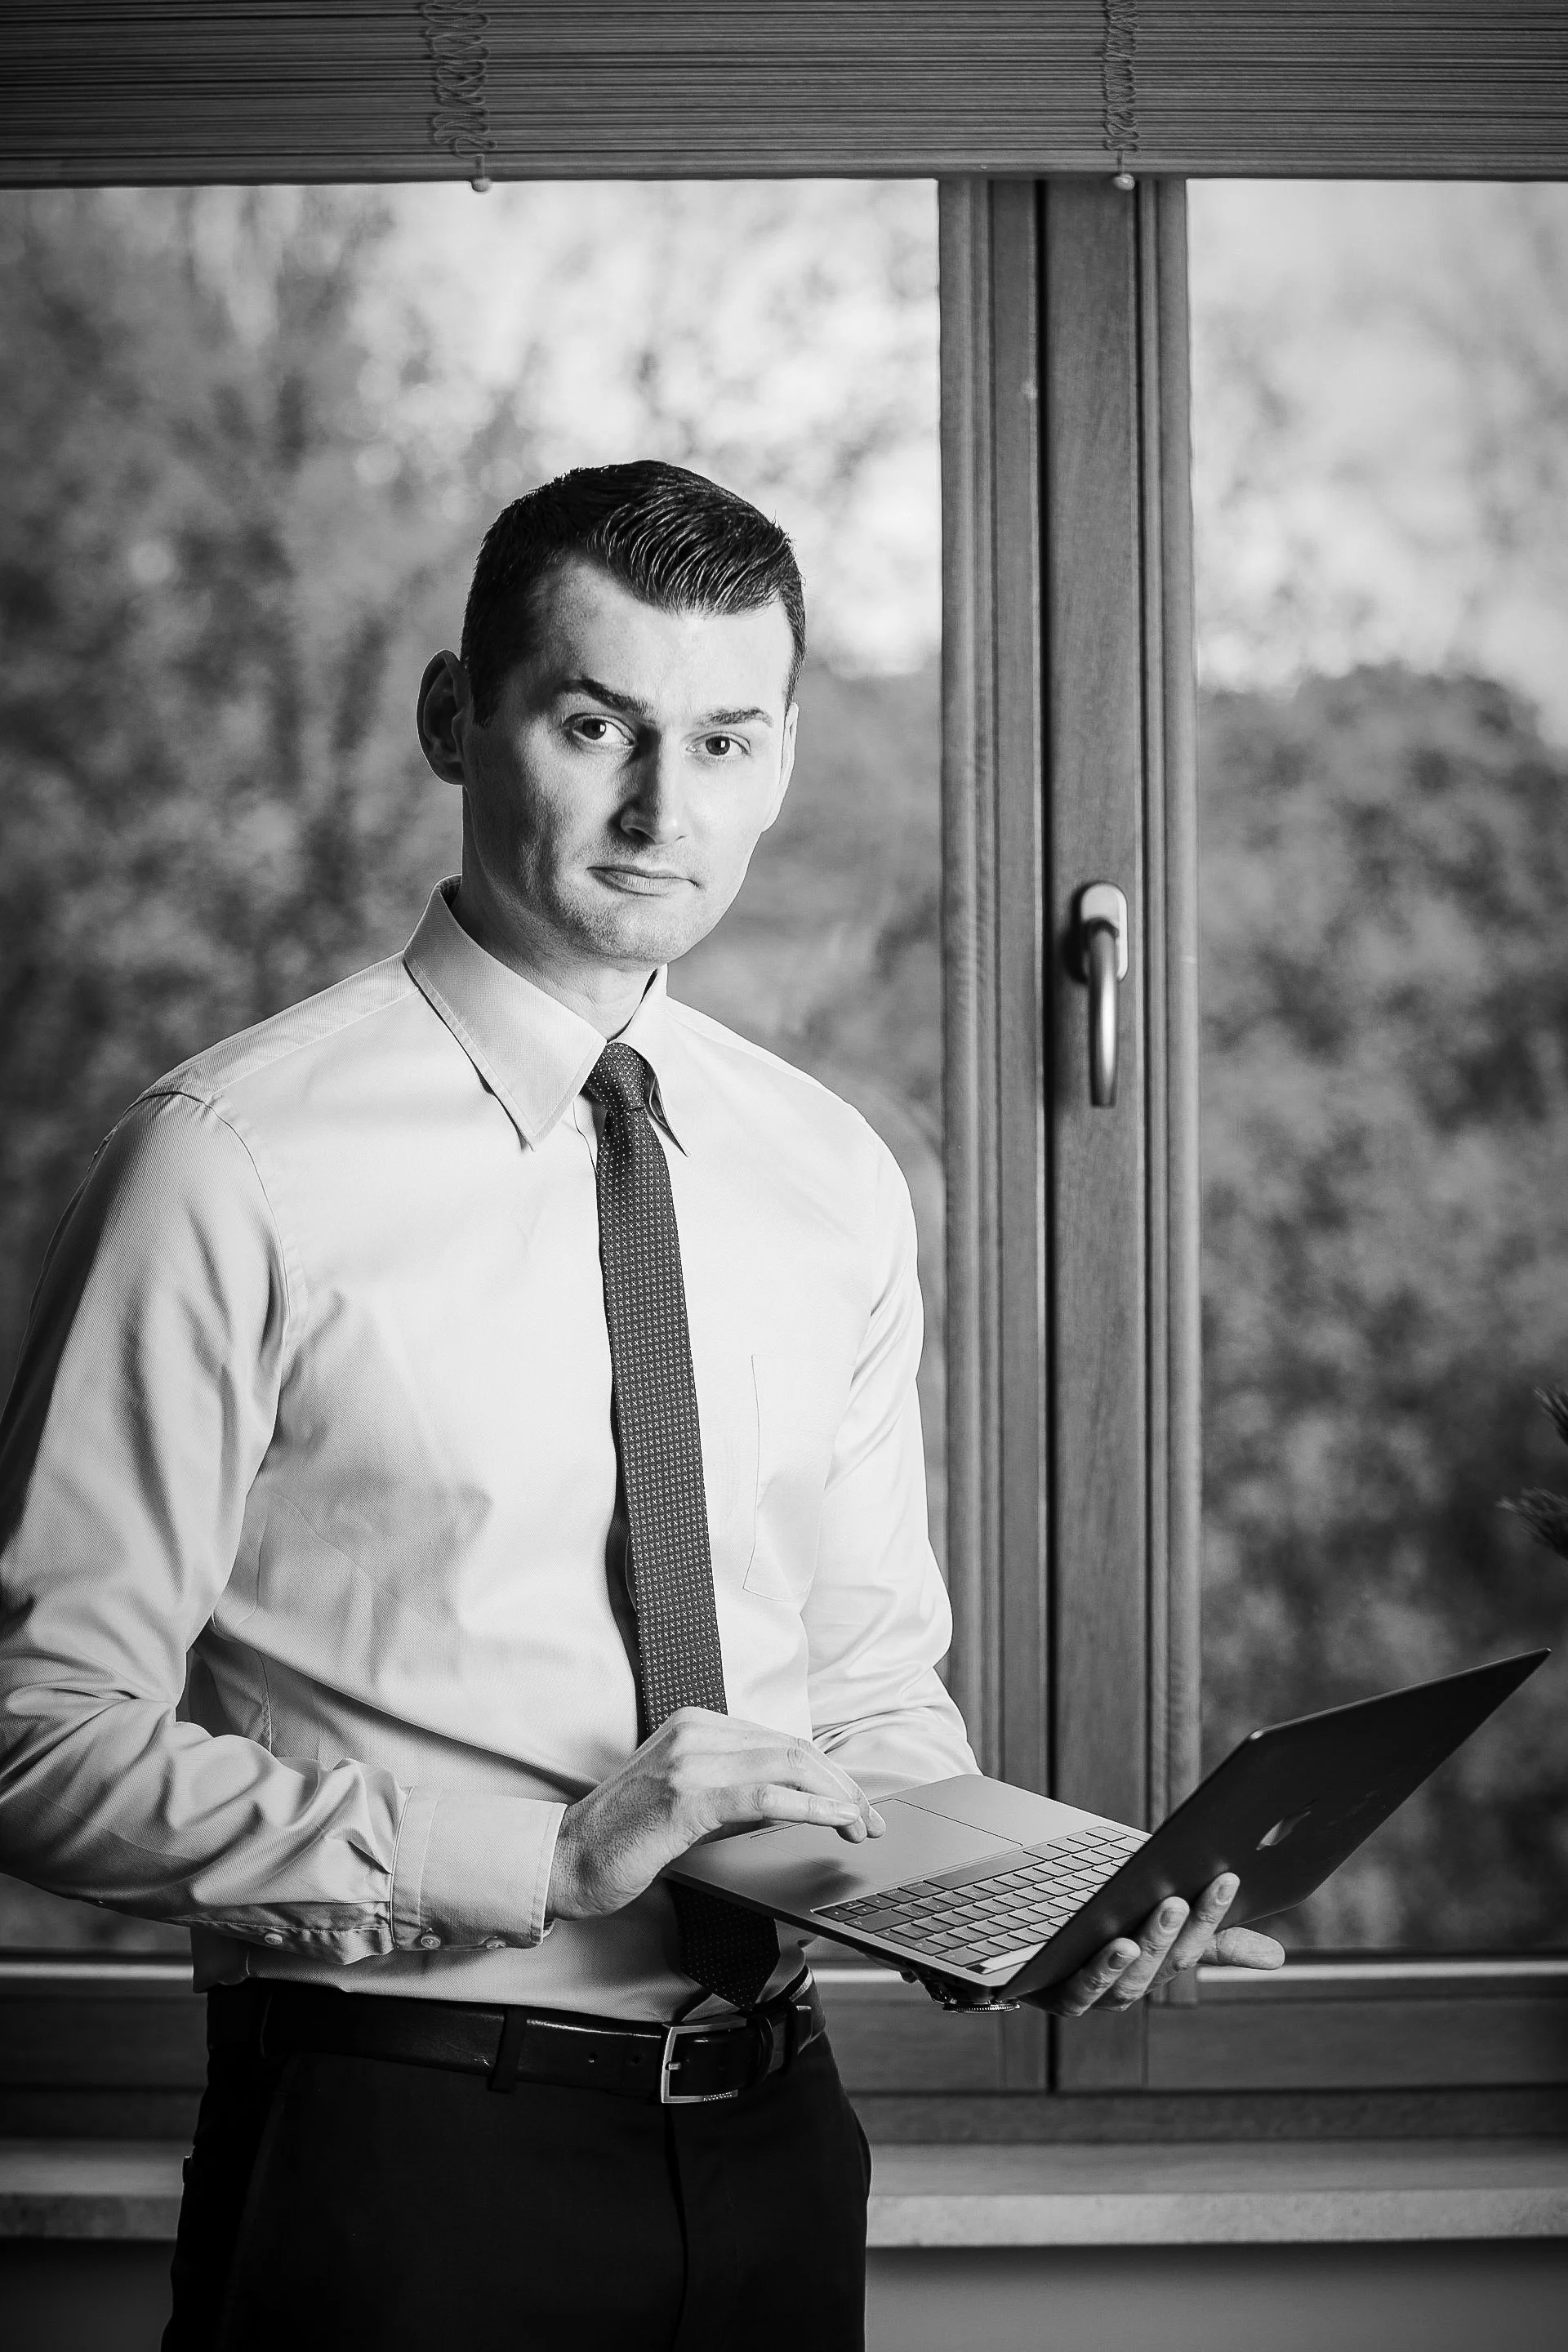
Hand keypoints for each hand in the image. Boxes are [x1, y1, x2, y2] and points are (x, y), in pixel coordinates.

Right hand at [548, 1707, 883, 1920]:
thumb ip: (736, 1791)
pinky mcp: (685, 1796)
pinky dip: (809, 1806)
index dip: (828, 1773)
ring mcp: (689, 1759)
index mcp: (696, 1724)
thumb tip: (797, 1802)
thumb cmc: (625, 1838)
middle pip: (792, 1748)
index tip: (855, 1805)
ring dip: (835, 1796)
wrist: (567, 1859)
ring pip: (786, 1764)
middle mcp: (695, 1730)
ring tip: (859, 1825)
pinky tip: (833, 1820)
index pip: (781, 1741)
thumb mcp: (689, 1801)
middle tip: (870, 1821)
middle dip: (842, 1785)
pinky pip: (763, 1795)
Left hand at [1036, 1873, 1284, 2016]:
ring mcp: (1094, 1996)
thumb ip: (1211, 1939)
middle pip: (1158, 1966)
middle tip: (1176, 1898)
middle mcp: (1132, 1987)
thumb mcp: (1158, 1923)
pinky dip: (1094, 1974)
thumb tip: (1278, 1957)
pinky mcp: (1053, 1996)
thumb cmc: (1107, 1929)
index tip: (1227, 1876)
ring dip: (1134, 1957)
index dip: (1211, 1914)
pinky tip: (1108, 1949)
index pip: (1194, 1944)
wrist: (1031, 1944)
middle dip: (1169, 1934)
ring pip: (1121, 1984)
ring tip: (1138, 1931)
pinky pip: (1078, 1993)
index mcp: (1160, 1967)